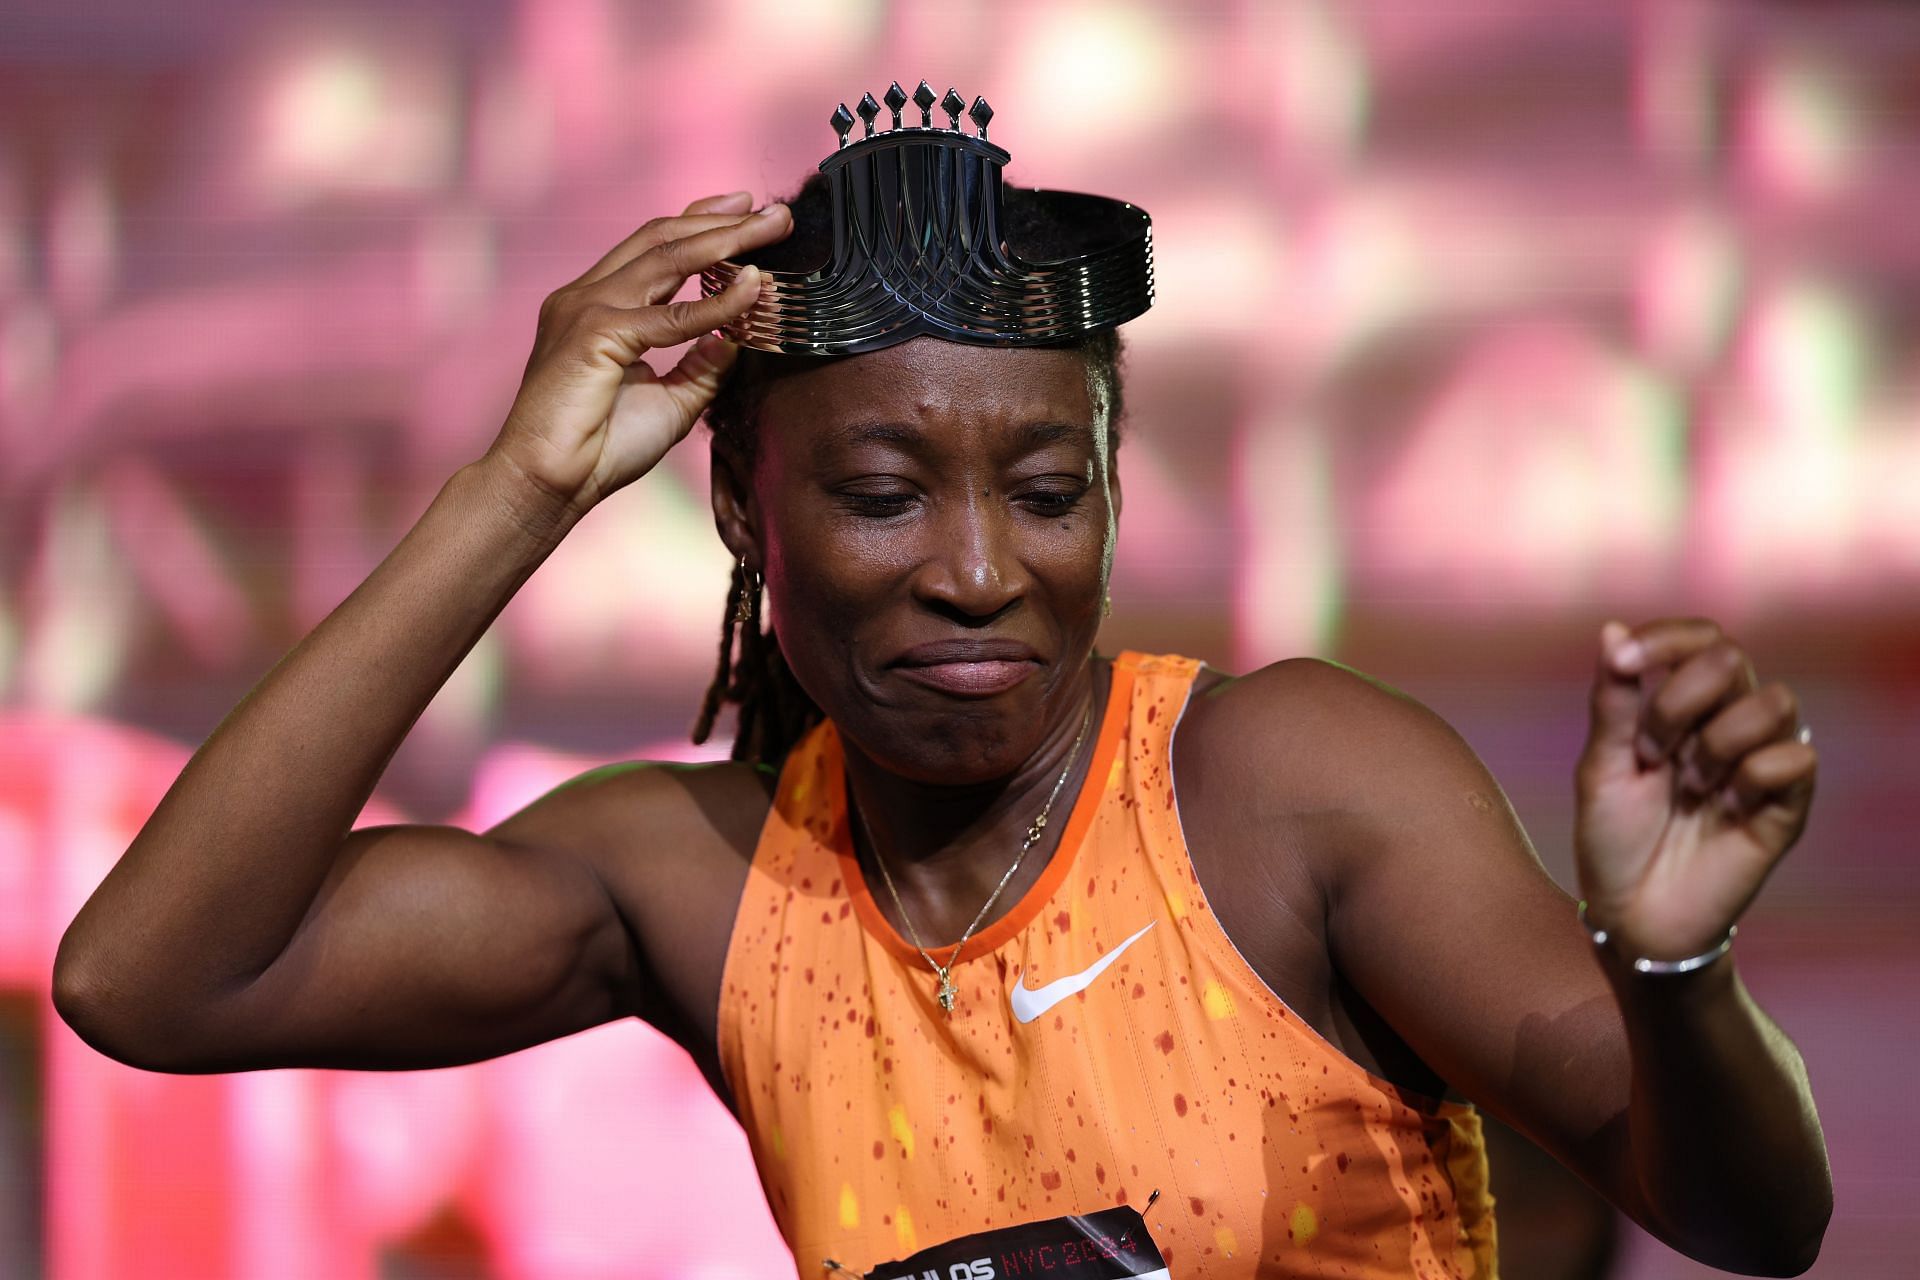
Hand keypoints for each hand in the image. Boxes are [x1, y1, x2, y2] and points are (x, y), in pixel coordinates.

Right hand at [481, 191, 792, 522]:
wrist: (545, 485)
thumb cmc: (597, 450)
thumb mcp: (669, 402)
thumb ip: (700, 367)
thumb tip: (734, 338)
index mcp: (596, 307)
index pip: (653, 249)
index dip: (700, 224)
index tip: (745, 212)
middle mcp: (587, 297)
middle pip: (663, 240)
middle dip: (722, 221)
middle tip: (775, 212)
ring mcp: (588, 308)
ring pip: (668, 258)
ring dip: (727, 240)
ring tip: (773, 227)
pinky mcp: (596, 333)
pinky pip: (672, 315)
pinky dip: (718, 302)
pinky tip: (754, 289)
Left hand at [1574, 617, 1816, 961]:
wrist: (1631, 914)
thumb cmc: (1612, 838)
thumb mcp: (1600, 767)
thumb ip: (1612, 702)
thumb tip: (1611, 630)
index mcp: (1684, 706)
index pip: (1701, 639)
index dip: (1668, 638)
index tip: (1625, 661)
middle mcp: (1728, 723)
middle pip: (1731, 658)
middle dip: (1677, 701)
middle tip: (1650, 753)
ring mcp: (1761, 762)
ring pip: (1773, 702)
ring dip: (1715, 741)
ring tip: (1690, 787)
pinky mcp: (1787, 805)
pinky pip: (1794, 758)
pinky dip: (1751, 777)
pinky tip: (1725, 808)